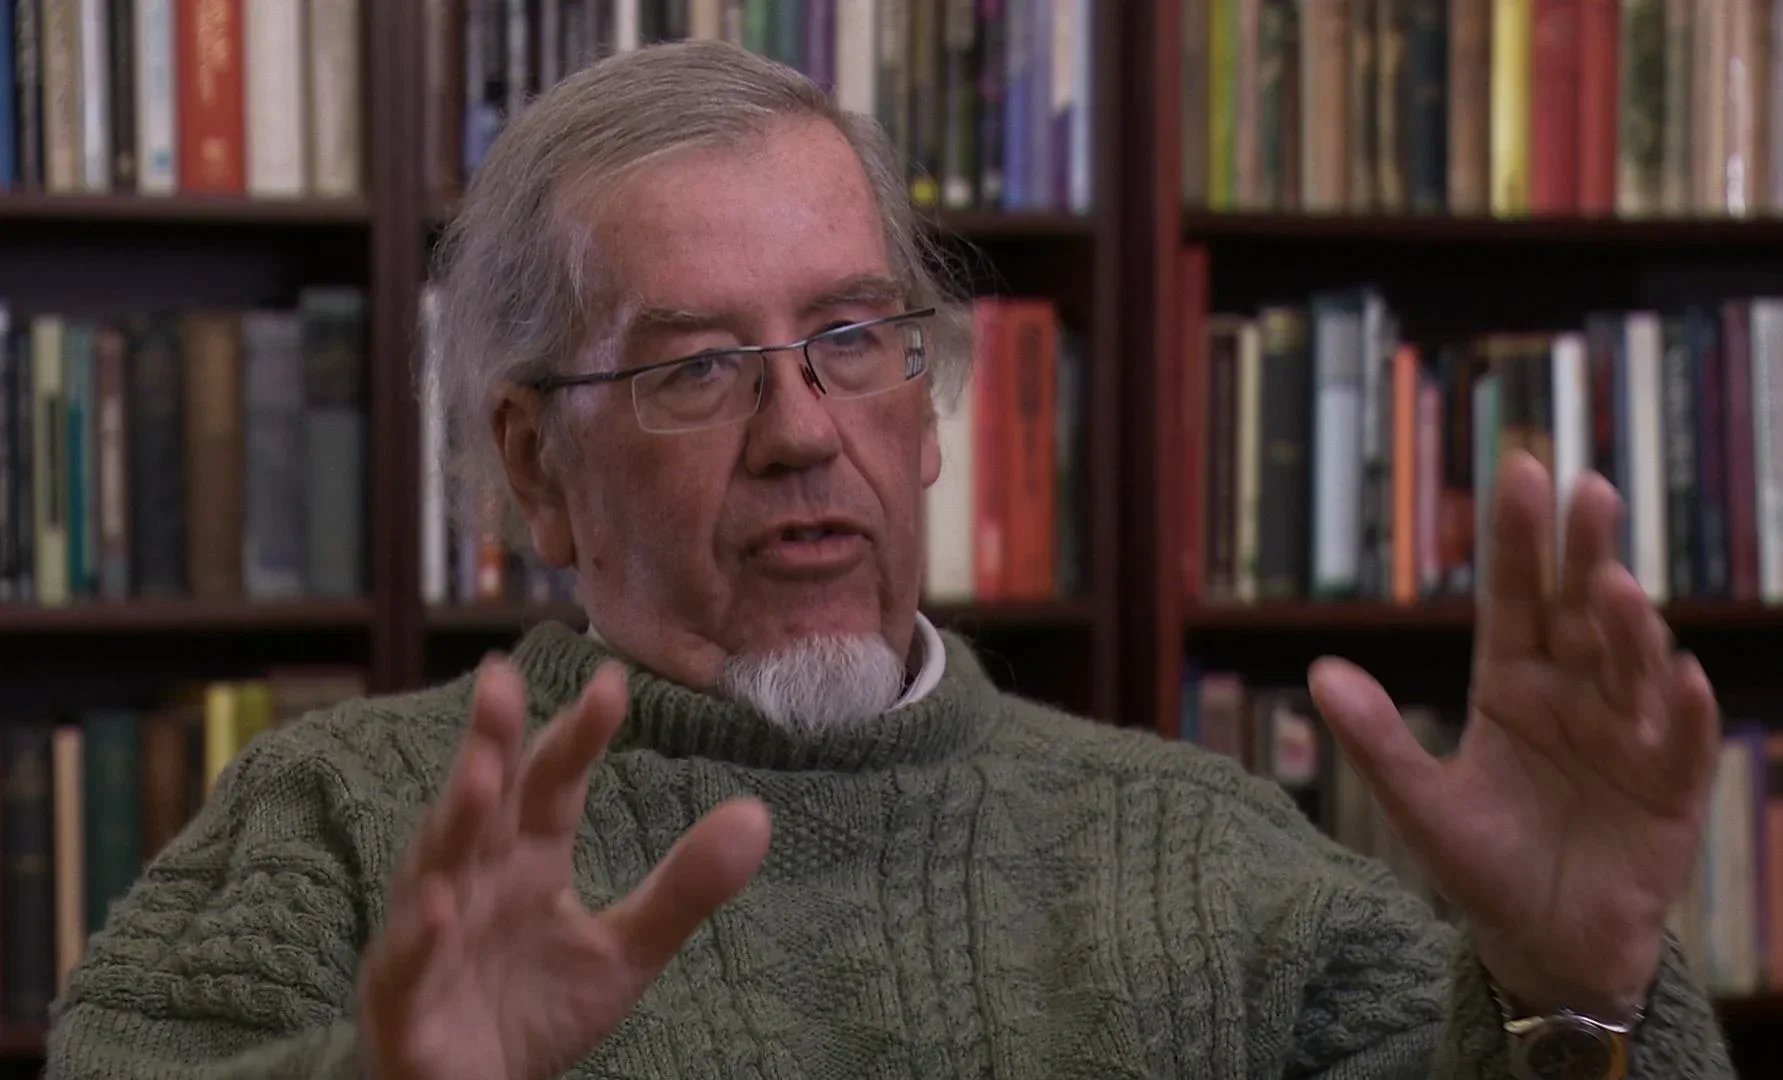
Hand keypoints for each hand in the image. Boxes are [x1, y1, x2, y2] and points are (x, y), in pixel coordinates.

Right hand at [357, 658, 772, 1079]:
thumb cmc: (539, 1007)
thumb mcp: (627, 950)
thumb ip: (684, 887)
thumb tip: (758, 814)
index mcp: (529, 858)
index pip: (552, 785)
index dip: (578, 737)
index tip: (613, 682)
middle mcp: (475, 878)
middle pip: (484, 802)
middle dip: (490, 743)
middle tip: (502, 680)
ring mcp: (432, 933)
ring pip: (438, 866)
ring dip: (455, 820)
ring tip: (480, 773)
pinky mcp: (404, 997)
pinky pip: (409, 961)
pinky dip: (422, 933)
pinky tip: (443, 906)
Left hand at [1307, 451, 1718, 1019]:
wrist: (1542, 943)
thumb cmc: (1483, 865)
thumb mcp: (1420, 804)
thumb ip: (1377, 740)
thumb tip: (1322, 672)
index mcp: (1512, 686)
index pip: (1516, 598)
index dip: (1519, 539)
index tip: (1521, 469)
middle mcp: (1575, 695)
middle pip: (1580, 613)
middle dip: (1585, 554)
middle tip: (1588, 490)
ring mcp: (1628, 737)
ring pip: (1632, 668)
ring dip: (1628, 629)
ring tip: (1615, 590)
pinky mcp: (1670, 791)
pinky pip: (1681, 746)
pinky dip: (1686, 715)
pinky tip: (1686, 680)